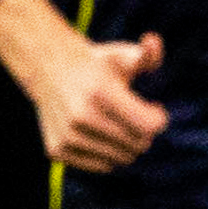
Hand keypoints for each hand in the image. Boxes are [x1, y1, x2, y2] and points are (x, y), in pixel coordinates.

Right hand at [0, 0, 167, 171]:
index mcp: (101, 91)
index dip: (159, 119)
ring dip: (127, 145)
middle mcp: (81, 116)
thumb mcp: (122, 54)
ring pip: (121, 159)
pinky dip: (108, 154)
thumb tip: (153, 42)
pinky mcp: (56, 150)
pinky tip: (102, 134)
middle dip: (144, 132)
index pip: (148, 126)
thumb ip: (147, 52)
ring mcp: (67, 136)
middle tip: (137, 116)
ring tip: (120, 124)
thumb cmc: (96, 64)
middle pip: (138, 145)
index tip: (154, 108)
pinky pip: (102, 166)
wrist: (48, 68)